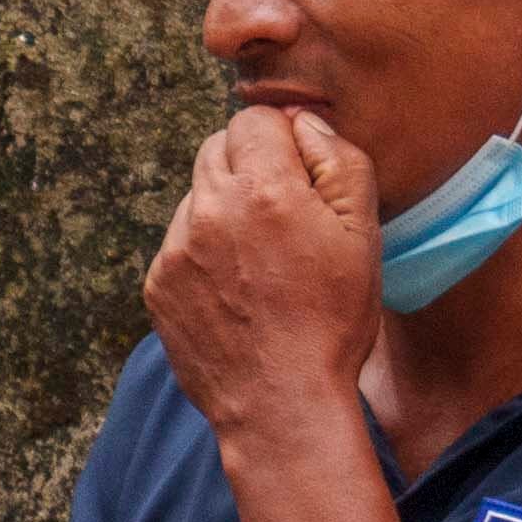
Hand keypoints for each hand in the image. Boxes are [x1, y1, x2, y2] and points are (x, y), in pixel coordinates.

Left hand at [146, 101, 386, 441]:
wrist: (281, 401)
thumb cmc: (332, 319)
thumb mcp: (363, 233)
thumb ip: (339, 161)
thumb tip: (305, 123)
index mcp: (263, 189)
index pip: (254, 119)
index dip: (283, 139)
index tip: (302, 173)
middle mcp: (208, 211)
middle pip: (217, 149)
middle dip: (251, 166)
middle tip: (285, 214)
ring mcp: (175, 249)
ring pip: (197, 196)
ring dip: (226, 209)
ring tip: (263, 260)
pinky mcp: (158, 284)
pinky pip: (180, 243)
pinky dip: (204, 252)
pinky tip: (237, 288)